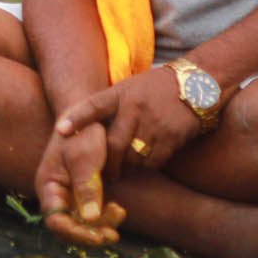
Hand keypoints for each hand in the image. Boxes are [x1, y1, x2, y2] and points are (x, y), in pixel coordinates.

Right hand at [33, 123, 129, 246]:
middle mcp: (56, 194)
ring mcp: (69, 194)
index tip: (98, 236)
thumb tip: (90, 218)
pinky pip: (90, 215)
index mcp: (48, 186)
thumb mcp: (84, 157)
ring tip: (120, 213)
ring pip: (81, 223)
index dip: (76, 233)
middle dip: (89, 233)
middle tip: (113, 235)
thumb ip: (87, 187)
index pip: (55, 221)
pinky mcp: (82, 193)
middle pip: (67, 227)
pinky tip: (118, 209)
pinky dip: (104, 217)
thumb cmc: (83, 133)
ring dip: (100, 225)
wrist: (89, 115)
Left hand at [52, 66, 207, 183]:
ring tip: (122, 169)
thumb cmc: (154, 89)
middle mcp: (135, 107)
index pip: (94, 105)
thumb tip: (78, 129)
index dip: (76, 118)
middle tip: (101, 174)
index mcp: (121, 93)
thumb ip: (108, 106)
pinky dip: (145, 166)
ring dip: (126, 167)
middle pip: (113, 144)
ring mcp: (154, 122)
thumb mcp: (128, 88)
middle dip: (105, 164)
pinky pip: (152, 161)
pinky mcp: (172, 136)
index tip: (61, 130)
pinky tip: (143, 163)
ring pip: (132, 157)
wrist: (197, 83)